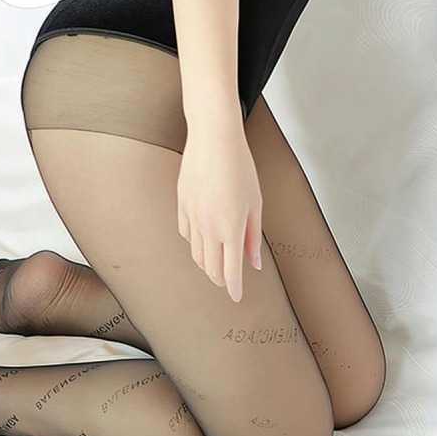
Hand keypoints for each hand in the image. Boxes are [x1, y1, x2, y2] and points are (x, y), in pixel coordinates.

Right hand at [177, 125, 263, 302]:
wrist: (213, 138)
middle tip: (229, 282)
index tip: (237, 297)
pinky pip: (186, 234)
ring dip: (207, 263)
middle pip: (210, 268)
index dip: (234, 287)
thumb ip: (253, 235)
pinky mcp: (181, 204)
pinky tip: (203, 238)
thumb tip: (253, 262)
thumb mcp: (255, 202)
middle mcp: (208, 227)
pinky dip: (194, 243)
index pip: (230, 270)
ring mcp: (191, 216)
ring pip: (196, 253)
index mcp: (230, 228)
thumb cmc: (240, 167)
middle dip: (220, 279)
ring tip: (217, 262)